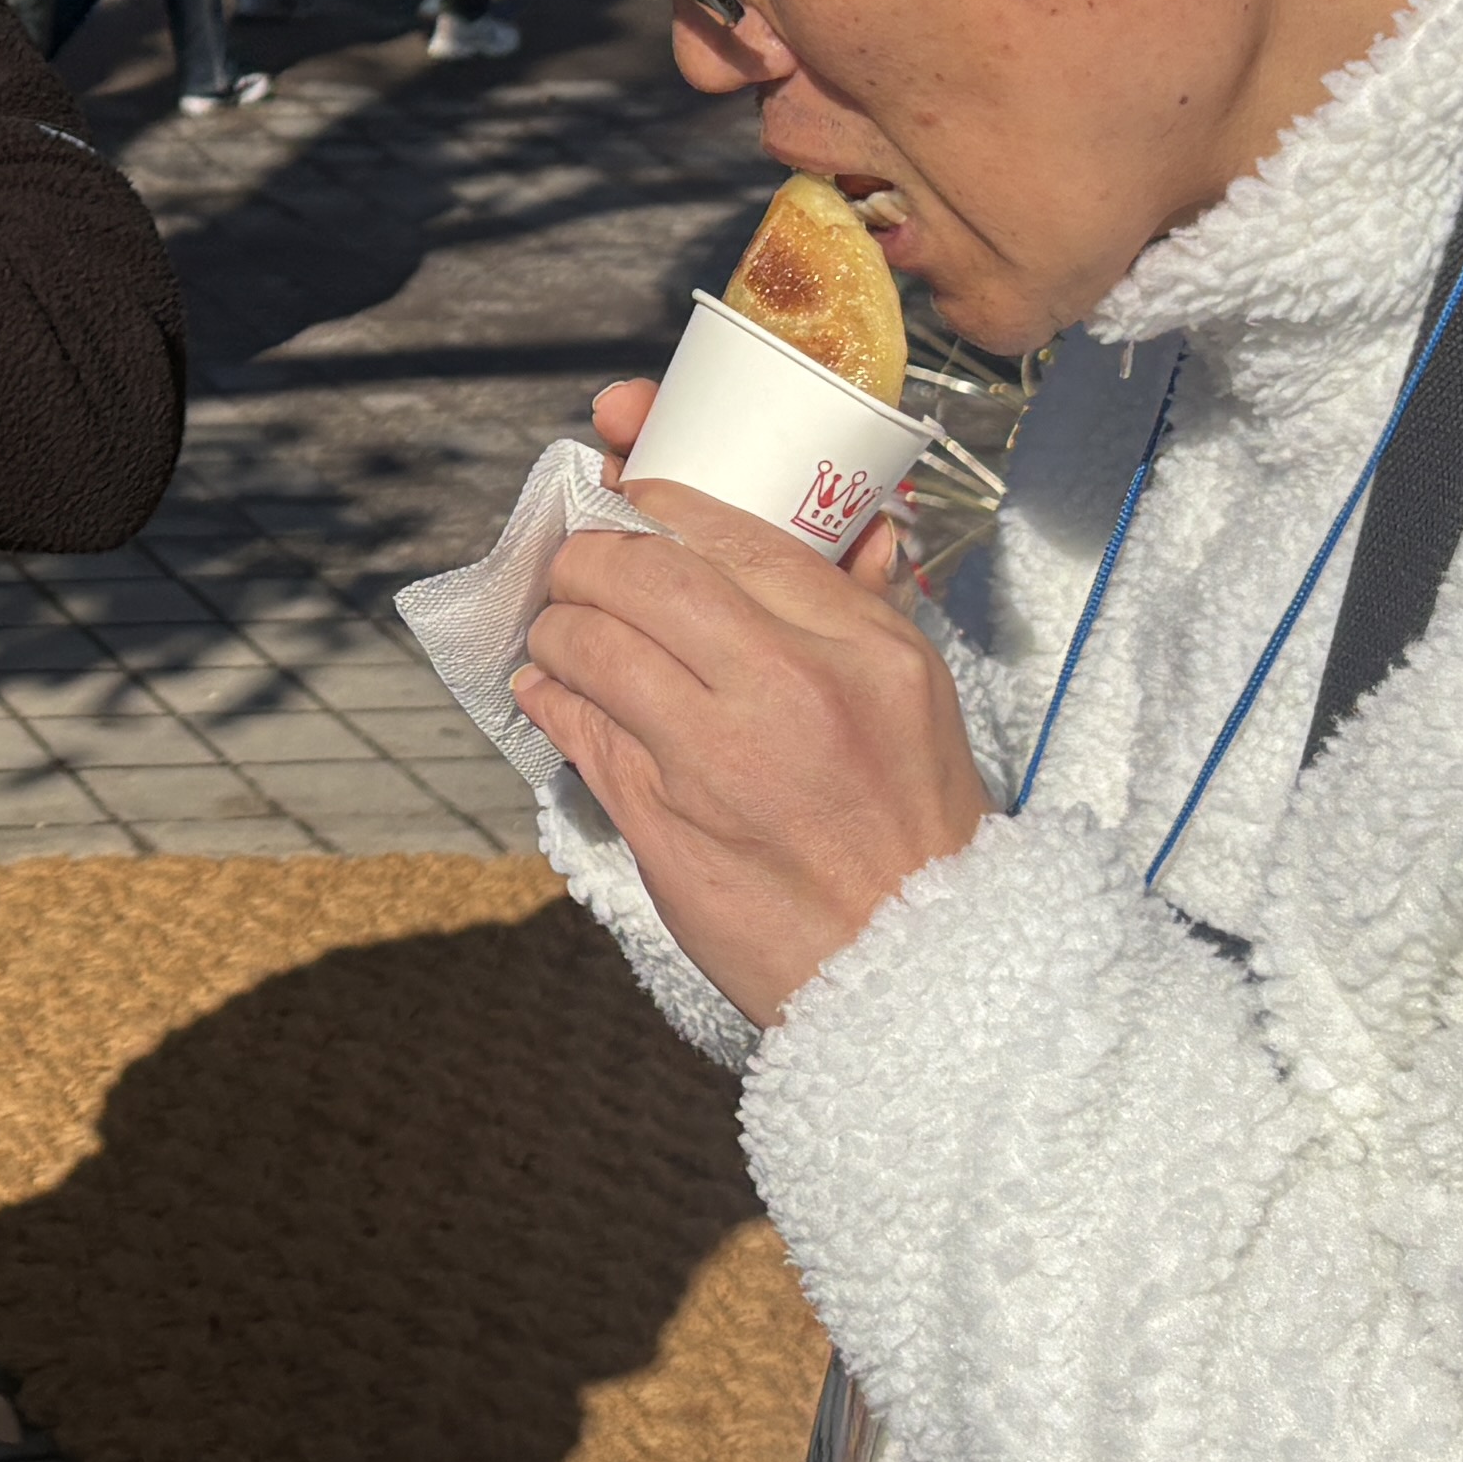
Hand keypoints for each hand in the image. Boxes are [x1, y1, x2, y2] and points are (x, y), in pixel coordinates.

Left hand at [510, 375, 987, 1026]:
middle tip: (577, 567)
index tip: (626, 500)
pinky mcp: (661, 822)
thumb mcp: (914, 690)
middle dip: (587, 557)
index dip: (652, 499)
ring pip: (588, 645)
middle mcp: (784, 687)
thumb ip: (855, 601)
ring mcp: (713, 758)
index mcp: (854, 643)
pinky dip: (547, 695)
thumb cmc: (914, 821)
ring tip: (557, 630)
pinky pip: (574, 731)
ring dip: (555, 626)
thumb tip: (840, 524)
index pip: (726, 532)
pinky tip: (546, 689)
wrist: (915, 962)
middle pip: (638, 573)